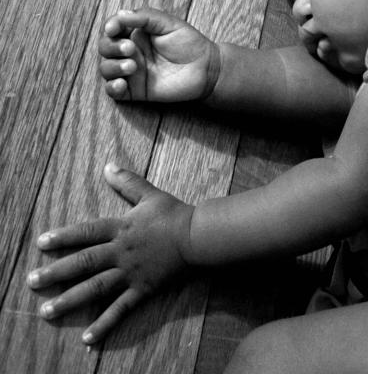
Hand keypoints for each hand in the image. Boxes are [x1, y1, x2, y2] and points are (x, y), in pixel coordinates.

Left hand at [28, 163, 194, 344]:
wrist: (198, 236)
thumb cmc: (175, 214)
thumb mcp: (150, 194)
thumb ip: (128, 182)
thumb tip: (108, 165)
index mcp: (121, 228)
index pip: (87, 232)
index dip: (64, 237)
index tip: (41, 243)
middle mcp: (121, 252)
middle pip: (83, 263)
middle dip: (56, 272)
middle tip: (32, 282)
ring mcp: (130, 272)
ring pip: (95, 287)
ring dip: (70, 300)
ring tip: (47, 311)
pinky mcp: (143, 289)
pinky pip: (120, 309)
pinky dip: (104, 324)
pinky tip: (87, 338)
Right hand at [98, 7, 219, 101]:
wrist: (206, 68)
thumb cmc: (189, 43)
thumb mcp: (168, 23)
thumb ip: (145, 17)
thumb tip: (120, 14)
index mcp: (135, 34)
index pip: (112, 29)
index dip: (109, 27)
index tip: (114, 28)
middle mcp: (130, 52)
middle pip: (105, 48)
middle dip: (111, 47)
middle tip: (130, 49)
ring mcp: (131, 72)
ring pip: (106, 69)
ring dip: (112, 66)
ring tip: (133, 66)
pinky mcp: (135, 90)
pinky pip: (113, 91)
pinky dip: (112, 87)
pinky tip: (122, 83)